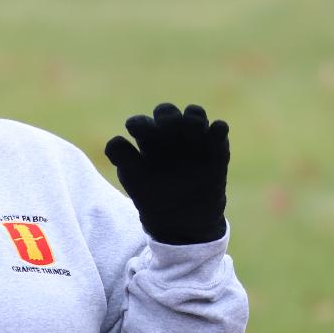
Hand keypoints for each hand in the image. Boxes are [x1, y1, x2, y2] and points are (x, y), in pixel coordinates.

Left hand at [104, 103, 229, 244]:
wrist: (183, 220)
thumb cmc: (154, 198)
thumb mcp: (135, 181)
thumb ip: (123, 159)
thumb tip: (114, 141)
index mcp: (147, 141)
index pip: (141, 123)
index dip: (139, 124)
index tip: (136, 131)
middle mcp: (169, 135)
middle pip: (167, 113)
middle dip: (166, 116)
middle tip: (167, 126)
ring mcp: (193, 138)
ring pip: (194, 114)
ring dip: (193, 118)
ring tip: (193, 129)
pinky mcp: (215, 147)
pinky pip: (219, 130)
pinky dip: (218, 128)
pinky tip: (216, 131)